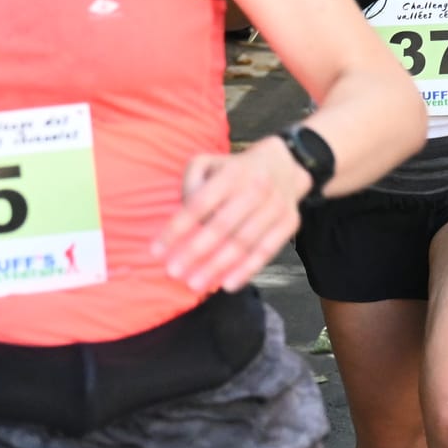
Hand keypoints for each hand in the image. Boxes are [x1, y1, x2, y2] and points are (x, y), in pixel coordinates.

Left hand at [153, 136, 307, 295]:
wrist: (284, 164)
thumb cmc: (235, 170)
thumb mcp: (208, 163)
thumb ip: (191, 182)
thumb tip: (185, 212)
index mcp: (233, 172)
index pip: (199, 204)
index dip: (177, 229)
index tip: (157, 250)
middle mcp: (257, 188)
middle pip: (221, 226)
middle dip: (194, 252)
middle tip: (173, 272)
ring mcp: (276, 206)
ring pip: (244, 242)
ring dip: (217, 266)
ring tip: (194, 284)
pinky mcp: (290, 222)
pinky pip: (267, 251)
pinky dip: (247, 270)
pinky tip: (227, 284)